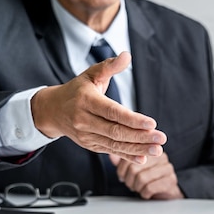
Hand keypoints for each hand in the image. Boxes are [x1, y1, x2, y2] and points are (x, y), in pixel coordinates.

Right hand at [31, 52, 166, 163]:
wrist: (52, 111)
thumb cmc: (76, 90)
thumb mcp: (90, 74)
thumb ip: (109, 66)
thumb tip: (127, 55)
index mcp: (86, 101)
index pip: (112, 112)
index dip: (132, 119)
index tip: (152, 123)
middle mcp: (84, 120)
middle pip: (116, 131)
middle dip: (141, 136)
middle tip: (161, 138)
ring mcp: (86, 136)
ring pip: (115, 144)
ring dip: (138, 149)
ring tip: (157, 149)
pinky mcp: (90, 145)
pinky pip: (111, 151)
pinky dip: (127, 156)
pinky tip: (142, 158)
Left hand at [108, 153, 183, 199]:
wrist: (168, 193)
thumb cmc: (150, 179)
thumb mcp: (135, 169)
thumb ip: (124, 162)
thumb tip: (111, 155)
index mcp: (150, 149)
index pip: (129, 156)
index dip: (121, 170)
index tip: (122, 177)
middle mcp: (161, 156)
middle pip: (134, 168)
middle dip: (129, 180)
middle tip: (131, 185)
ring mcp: (167, 168)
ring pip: (141, 178)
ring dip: (137, 187)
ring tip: (139, 189)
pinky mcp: (170, 181)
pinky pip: (150, 188)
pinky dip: (144, 194)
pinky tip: (146, 193)